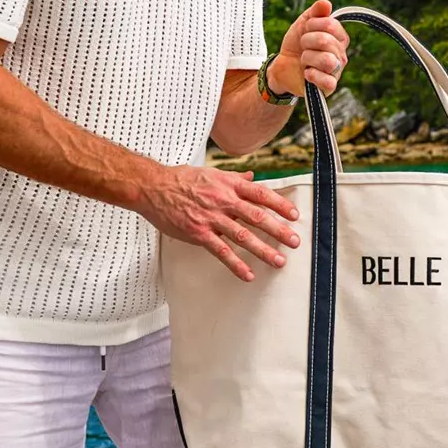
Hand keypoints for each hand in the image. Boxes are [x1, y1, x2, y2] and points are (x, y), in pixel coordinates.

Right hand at [137, 166, 300, 280]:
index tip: (294, 215)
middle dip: (279, 230)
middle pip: (257, 217)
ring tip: (279, 261)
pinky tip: (248, 275)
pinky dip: (235, 264)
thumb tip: (252, 177)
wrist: (153, 187)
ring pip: (243, 236)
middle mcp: (223, 200)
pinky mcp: (199, 233)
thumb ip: (234, 178)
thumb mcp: (212, 173)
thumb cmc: (182, 179)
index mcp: (229, 185)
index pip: (261, 194)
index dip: (280, 205)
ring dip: (263, 250)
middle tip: (295, 241)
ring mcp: (212, 218)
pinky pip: (221, 251)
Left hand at [270, 0, 349, 96]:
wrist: (283, 66)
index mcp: (339, 38)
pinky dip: (313, 75)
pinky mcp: (329, 87)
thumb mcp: (303, 24)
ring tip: (304, 60)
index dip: (313, 25)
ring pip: (327, 60)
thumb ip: (315, 12)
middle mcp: (341, 55)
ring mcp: (336, 72)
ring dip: (308, 58)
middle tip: (303, 46)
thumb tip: (326, 3)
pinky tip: (306, 73)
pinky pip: (327, 81)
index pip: (331, 25)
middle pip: (326, 41)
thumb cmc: (297, 45)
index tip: (305, 29)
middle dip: (306, 41)